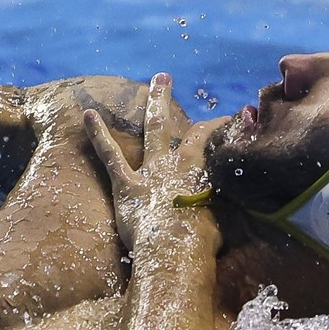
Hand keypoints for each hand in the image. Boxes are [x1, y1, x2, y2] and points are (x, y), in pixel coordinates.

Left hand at [84, 73, 217, 254]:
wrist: (174, 253)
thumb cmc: (202, 241)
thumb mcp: (224, 217)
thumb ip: (225, 200)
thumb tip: (239, 197)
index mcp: (198, 169)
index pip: (206, 136)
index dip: (214, 124)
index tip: (221, 117)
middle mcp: (174, 163)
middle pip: (172, 124)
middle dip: (165, 99)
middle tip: (162, 76)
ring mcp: (150, 172)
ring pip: (152, 129)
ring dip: (150, 104)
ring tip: (143, 83)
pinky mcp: (126, 187)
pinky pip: (111, 156)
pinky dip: (99, 134)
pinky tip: (88, 114)